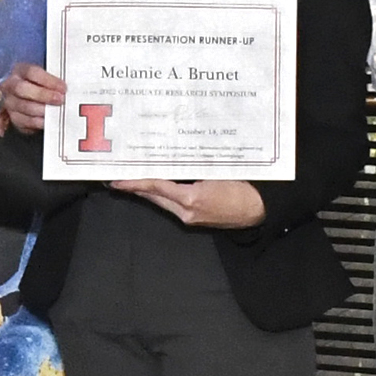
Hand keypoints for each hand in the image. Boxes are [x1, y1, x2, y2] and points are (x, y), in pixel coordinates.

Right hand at [0, 64, 62, 134]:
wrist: (28, 97)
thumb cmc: (40, 85)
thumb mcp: (45, 77)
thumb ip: (53, 80)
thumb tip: (65, 87)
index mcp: (20, 70)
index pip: (32, 72)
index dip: (48, 80)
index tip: (63, 87)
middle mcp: (10, 85)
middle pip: (23, 89)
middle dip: (43, 95)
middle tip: (60, 99)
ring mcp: (10, 102)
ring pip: (24, 107)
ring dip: (43, 110)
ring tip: (56, 111)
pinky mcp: (13, 118)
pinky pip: (25, 121)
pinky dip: (39, 122)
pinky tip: (49, 120)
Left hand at [113, 178, 265, 230]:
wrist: (258, 209)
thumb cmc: (244, 188)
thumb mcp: (218, 170)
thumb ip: (194, 166)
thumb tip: (174, 156)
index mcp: (192, 198)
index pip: (157, 186)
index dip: (136, 182)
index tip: (118, 179)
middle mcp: (187, 211)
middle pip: (153, 196)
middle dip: (135, 186)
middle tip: (116, 176)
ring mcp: (189, 217)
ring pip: (161, 201)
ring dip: (147, 190)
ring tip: (131, 179)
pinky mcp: (194, 219)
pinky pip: (171, 205)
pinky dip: (162, 195)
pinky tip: (156, 186)